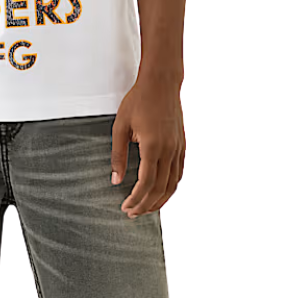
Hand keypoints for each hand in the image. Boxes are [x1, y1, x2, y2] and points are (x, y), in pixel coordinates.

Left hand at [111, 82, 185, 216]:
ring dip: (159, 200)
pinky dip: (170, 187)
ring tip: (146, 208)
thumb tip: (115, 180)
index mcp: (152, 146)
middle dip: (145, 205)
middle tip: (132, 213)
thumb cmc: (138, 101)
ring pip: (172, 184)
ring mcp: (178, 148)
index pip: (146, 183)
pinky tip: (162, 192)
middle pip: (160, 188)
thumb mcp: (120, 127)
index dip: (136, 199)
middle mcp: (169, 150)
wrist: (161, 83)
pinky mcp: (181, 145)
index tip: (125, 207)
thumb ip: (118, 155)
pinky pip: (179, 173)